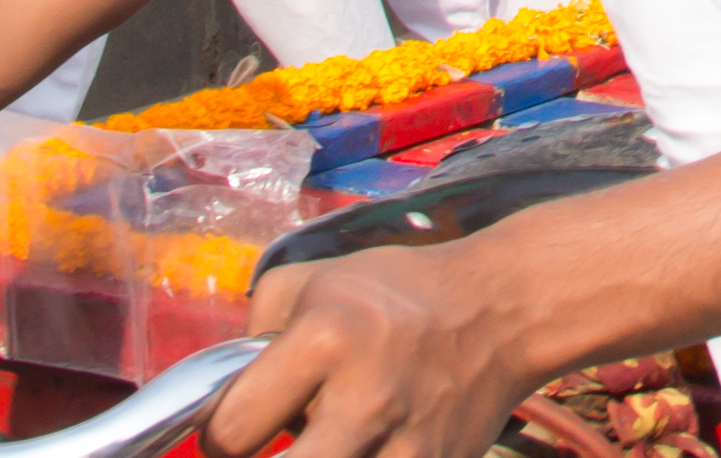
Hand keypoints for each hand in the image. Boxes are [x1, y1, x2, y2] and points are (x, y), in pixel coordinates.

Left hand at [201, 245, 540, 457]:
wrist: (500, 310)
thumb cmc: (396, 293)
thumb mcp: (314, 280)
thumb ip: (252, 331)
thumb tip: (221, 396)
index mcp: (326, 340)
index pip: (232, 431)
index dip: (220, 438)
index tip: (234, 433)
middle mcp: (366, 398)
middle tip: (265, 452)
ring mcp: (407, 444)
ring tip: (327, 442)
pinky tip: (363, 447)